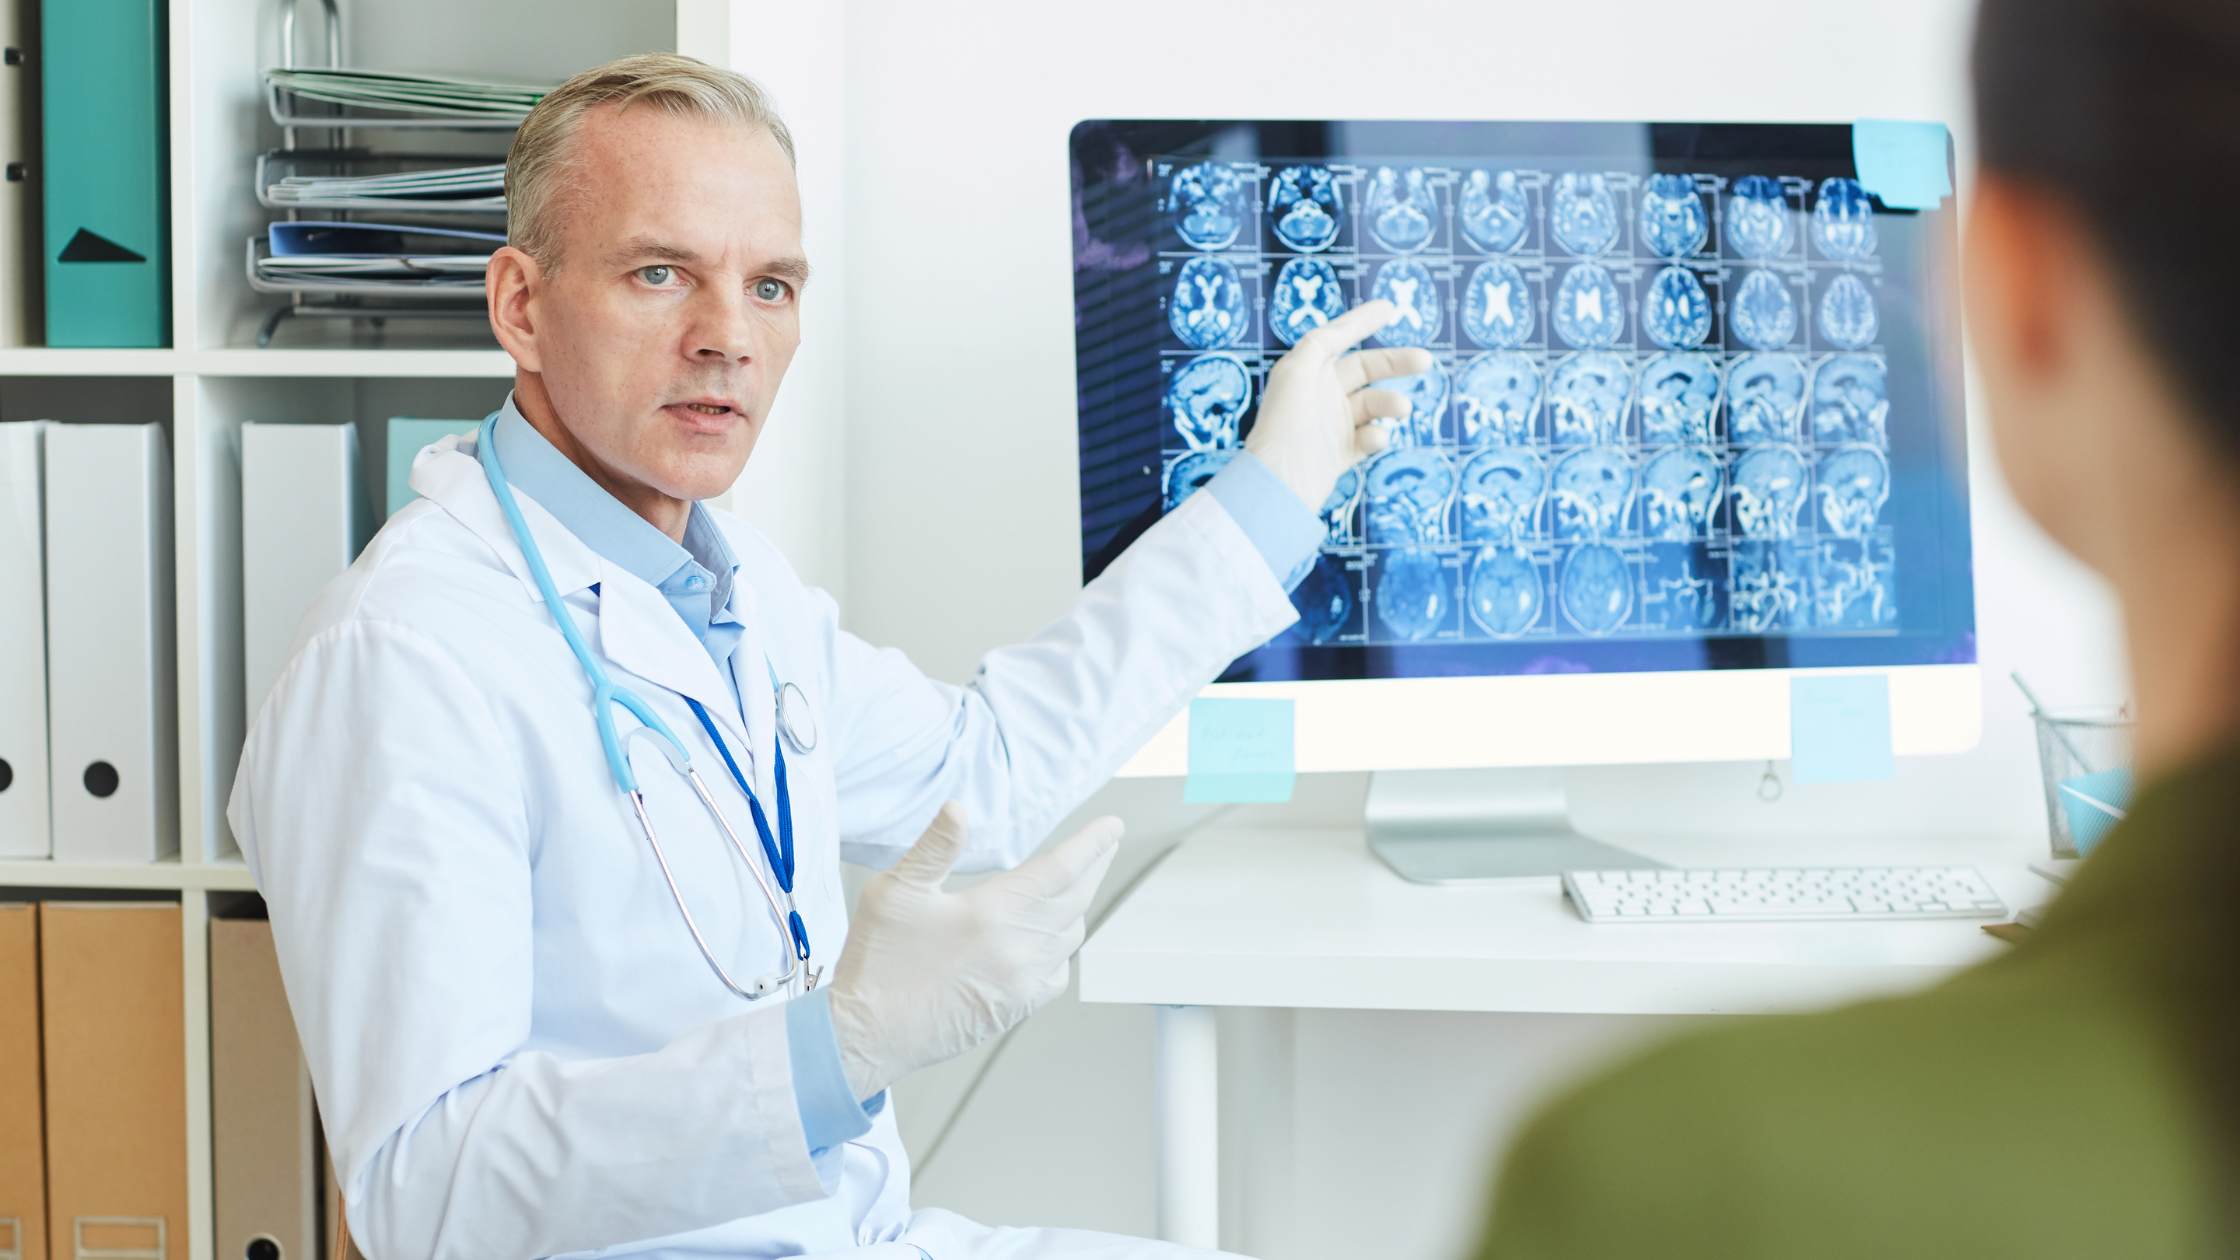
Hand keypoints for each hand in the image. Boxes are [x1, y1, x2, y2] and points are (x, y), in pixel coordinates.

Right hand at [826, 802, 1122, 1099]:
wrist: (867, 1036)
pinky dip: (1063, 949)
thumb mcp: (895, 891)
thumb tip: (958, 808)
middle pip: (1077, 897)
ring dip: (1080, 904)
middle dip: (1095, 866)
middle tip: (1105, 845)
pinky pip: (1059, 973)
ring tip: (1079, 884)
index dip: (1092, 844)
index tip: (1111, 826)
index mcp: (992, 913)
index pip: (1062, 868)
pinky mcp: (1015, 1008)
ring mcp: (1020, 982)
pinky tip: (1052, 939)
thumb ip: (934, 847)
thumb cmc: (876, 963)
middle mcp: (1017, 948)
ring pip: (1071, 935)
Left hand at [1245, 299, 1434, 510]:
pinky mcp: (1339, 453)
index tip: (1390, 308)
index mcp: (1306, 370)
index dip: (1362, 321)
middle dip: (1395, 363)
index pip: (1338, 337)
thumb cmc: (1284, 423)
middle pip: (1365, 368)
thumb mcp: (1296, 371)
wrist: (1280, 482)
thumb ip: (1319, 343)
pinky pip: (1368, 438)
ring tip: (1402, 409)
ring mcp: (1331, 424)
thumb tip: (1342, 328)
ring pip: (1372, 404)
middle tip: (1425, 360)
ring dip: (1390, 403)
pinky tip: (1372, 440)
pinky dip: (1376, 436)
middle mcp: (1319, 393)